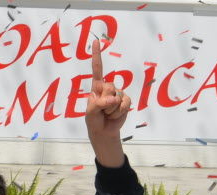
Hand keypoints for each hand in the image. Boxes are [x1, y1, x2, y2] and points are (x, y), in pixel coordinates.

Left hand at [85, 39, 130, 166]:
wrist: (104, 131)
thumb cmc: (94, 120)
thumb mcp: (91, 113)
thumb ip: (98, 104)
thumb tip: (112, 99)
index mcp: (97, 87)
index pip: (97, 69)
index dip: (97, 55)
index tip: (96, 41)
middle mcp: (108, 87)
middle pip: (109, 89)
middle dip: (105, 104)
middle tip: (102, 111)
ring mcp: (118, 93)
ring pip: (117, 99)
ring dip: (111, 111)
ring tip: (107, 114)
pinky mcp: (126, 101)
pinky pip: (124, 105)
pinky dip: (119, 112)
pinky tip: (115, 115)